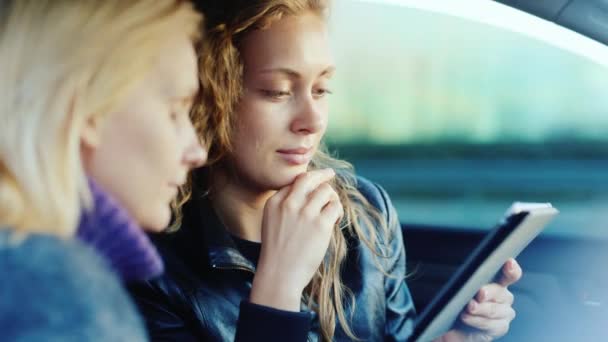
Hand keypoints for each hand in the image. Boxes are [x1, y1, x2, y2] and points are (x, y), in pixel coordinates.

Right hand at [249, 169, 342, 310]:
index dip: (307, 180)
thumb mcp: (271, 223)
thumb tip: (306, 195)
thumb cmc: (276, 253)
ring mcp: (305, 213)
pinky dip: (338, 210)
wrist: (279, 275)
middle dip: (322, 175)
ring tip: (332, 209)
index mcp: (274, 202)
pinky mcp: (320, 224)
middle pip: (309, 178)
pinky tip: (336, 219)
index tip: (315, 181)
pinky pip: (335, 206)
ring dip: (332, 197)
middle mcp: (289, 203)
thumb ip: (284, 207)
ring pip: (325, 191)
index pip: (294, 182)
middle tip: (330, 174)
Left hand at [439, 258, 522, 341]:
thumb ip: (467, 281)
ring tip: (468, 307)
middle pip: (499, 292)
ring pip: (493, 310)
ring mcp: (505, 312)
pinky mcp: (500, 327)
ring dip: (479, 309)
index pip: (510, 274)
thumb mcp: (462, 288)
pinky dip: (476, 320)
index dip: (511, 269)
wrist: (457, 325)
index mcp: (498, 281)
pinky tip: (466, 317)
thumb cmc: (460, 301)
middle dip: (488, 292)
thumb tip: (464, 276)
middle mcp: (504, 296)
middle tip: (480, 293)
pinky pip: (489, 324)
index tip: (508, 262)